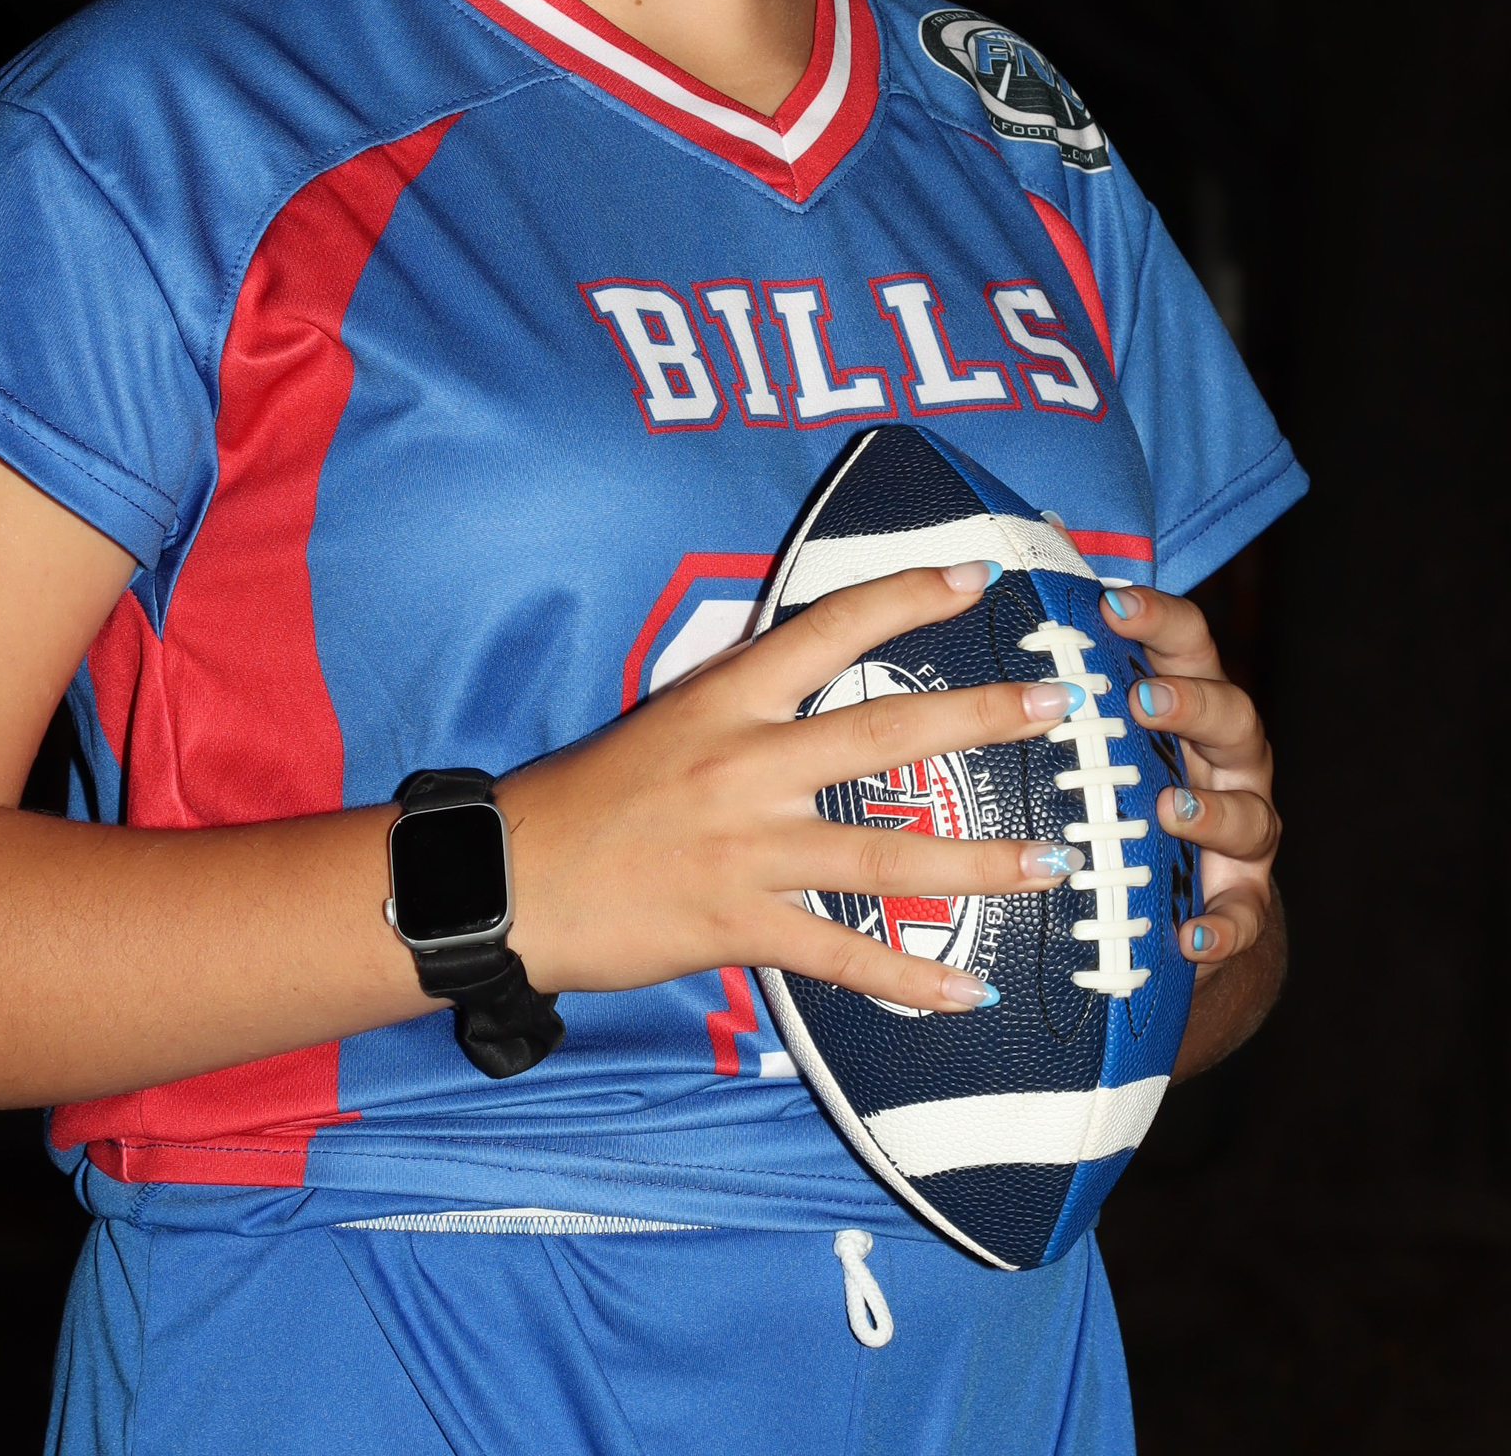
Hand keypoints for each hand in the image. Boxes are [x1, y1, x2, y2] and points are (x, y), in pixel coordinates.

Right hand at [499, 562, 1088, 1014]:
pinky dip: (908, 978)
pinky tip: (968, 991)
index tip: (976, 577)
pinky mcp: (735, 925)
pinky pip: (841, 955)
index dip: (905, 598)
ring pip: (883, 853)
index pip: (828, 629)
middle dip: (980, 717)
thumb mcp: (667, 720)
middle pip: (882, 735)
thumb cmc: (589, 794)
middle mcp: (744, 764)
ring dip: (979, 861)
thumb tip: (816, 669)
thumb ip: (745, 701)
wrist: (510, 876)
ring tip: (1054, 862)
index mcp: (724, 698)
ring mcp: (744, 848)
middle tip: (1058, 704)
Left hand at [1099, 581, 1279, 967]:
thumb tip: (1011, 546)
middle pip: (1232, 716)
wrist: (1171, 900)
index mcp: (1189, 701)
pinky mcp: (1240, 903)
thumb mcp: (1098, 724)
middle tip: (1144, 700)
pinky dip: (1219, 926)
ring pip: (1249, 813)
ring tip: (1167, 809)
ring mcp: (1242, 833)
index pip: (1187, 643)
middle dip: (1191, 704)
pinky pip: (1240, 917)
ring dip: (1208, 810)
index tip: (1111, 602)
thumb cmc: (1118, 783)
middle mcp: (1228, 760)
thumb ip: (1066, 658)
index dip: (1156, 618)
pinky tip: (1186, 935)